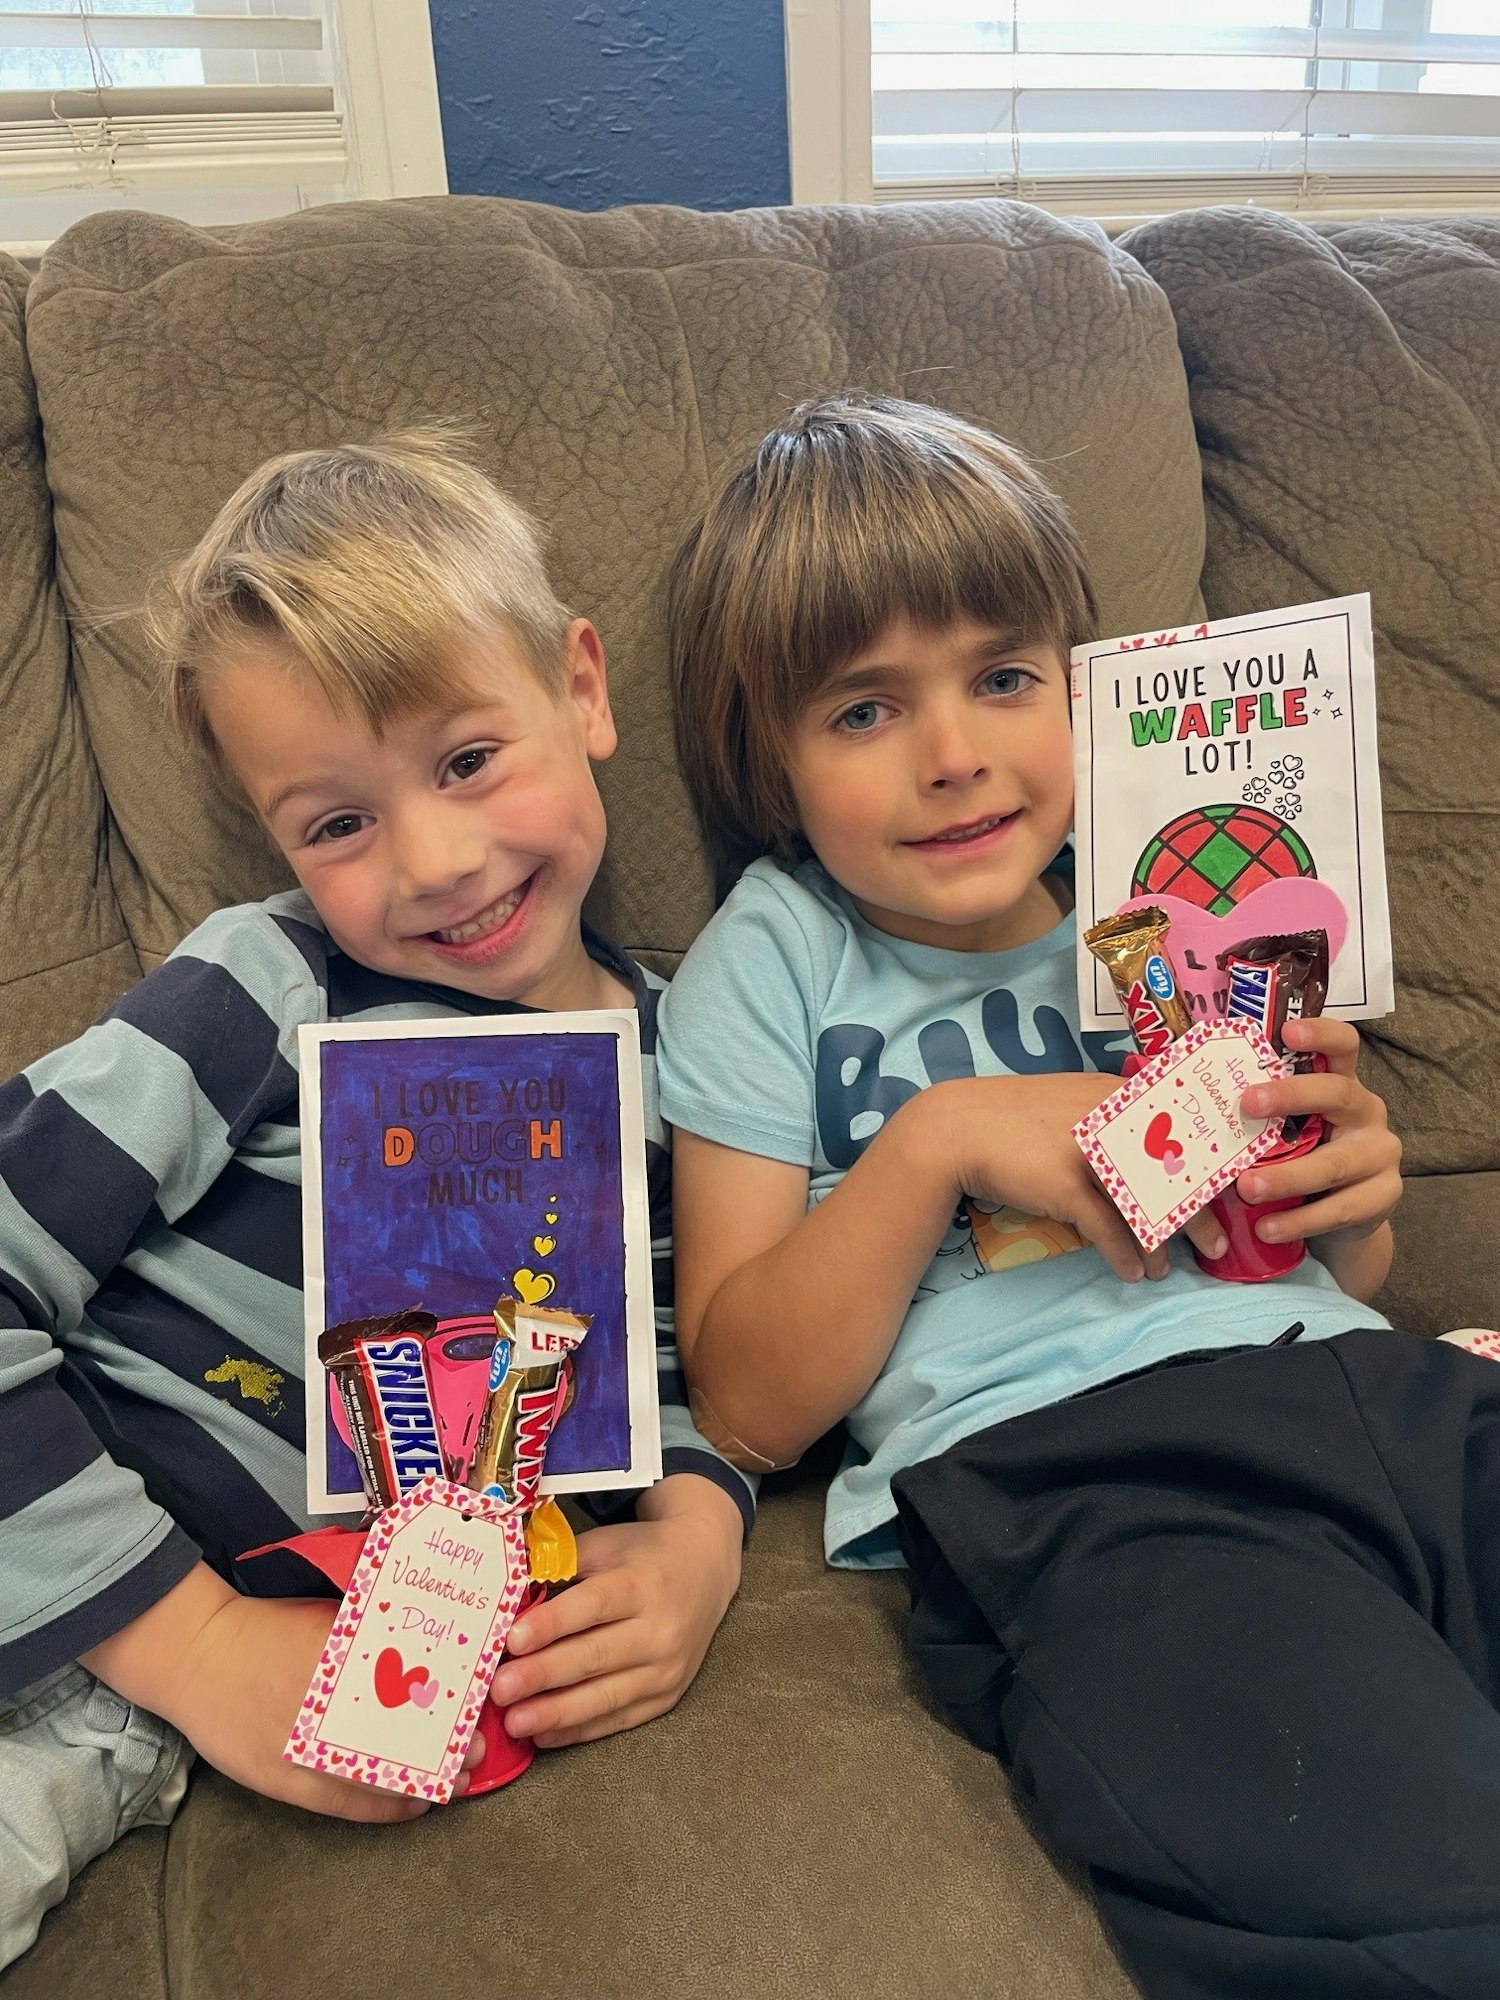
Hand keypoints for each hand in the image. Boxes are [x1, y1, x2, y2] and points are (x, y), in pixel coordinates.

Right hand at [84, 1566, 484, 1822]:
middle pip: (404, 1733)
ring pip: (381, 1774)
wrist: (197, 1656)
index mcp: (343, 1661)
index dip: (451, 1702)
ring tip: (457, 1781)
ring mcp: (305, 1751)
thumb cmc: (265, 1628)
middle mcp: (329, 1709)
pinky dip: (384, 1807)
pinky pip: (346, 1805)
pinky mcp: (284, 1780)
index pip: (412, 1687)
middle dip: (447, 1742)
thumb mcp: (327, 1617)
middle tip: (479, 1745)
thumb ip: (371, 1633)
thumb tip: (423, 1643)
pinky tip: (414, 1807)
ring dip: (425, 1779)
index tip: (478, 1702)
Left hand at [487, 1475, 741, 1748]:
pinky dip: (579, 1729)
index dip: (552, 1623)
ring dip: (556, 1712)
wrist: (706, 1571)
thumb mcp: (606, 1544)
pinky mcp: (668, 1696)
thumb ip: (559, 1564)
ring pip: (606, 1696)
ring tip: (515, 1721)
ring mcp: (667, 1668)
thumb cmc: (643, 1555)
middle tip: (500, 1688)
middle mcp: (660, 1628)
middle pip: (596, 1656)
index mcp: (643, 1583)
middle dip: (544, 1675)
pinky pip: (618, 1718)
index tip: (513, 1638)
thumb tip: (503, 1589)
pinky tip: (544, 1734)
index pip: (593, 1606)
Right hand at [932, 1073, 1224, 1282]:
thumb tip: (1148, 1141)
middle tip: (1218, 1245)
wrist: (956, 1128)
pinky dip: (1125, 1255)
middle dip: (1201, 1215)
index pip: (1182, 1129)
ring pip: (1146, 1206)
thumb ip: (1110, 1113)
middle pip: (1175, 1172)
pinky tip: (1134, 1273)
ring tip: (1169, 1271)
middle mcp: (1111, 1123)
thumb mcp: (1069, 1100)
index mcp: (1116, 1096)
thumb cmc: (1012, 1116)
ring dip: (1164, 1245)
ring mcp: (1089, 1155)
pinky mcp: (1066, 1187)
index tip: (1229, 1192)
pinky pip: (1109, 1230)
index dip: (1209, 1165)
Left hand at [1235, 1017, 1402, 1247]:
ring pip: (1334, 1164)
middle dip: (1292, 1096)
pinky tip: (1267, 1228)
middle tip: (1247, 1104)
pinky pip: (1339, 1210)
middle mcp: (1367, 1112)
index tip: (1287, 1030)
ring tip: (1246, 1189)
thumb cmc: (1303, 1155)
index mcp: (1343, 1084)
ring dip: (1287, 1177)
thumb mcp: (1288, 1128)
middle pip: (1337, 1094)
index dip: (1321, 1033)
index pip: (1343, 1046)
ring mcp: (1381, 1155)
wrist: (1345, 1215)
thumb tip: (1190, 1092)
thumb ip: (1261, 1112)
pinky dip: (1299, 1221)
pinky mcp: (1384, 1197)